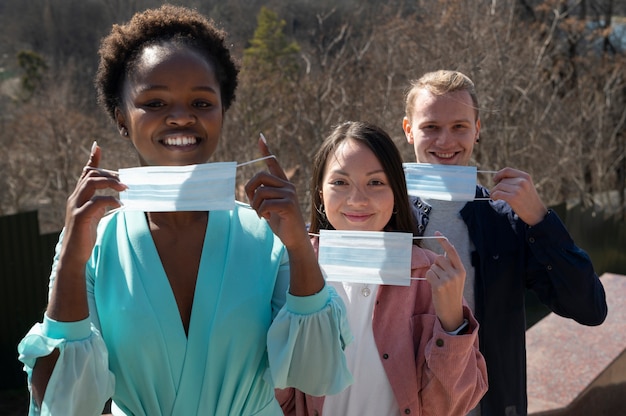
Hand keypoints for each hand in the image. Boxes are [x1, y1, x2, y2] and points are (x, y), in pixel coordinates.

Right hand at [60, 143, 126, 265]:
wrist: (73, 254)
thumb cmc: (85, 235)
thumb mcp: (93, 215)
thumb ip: (100, 204)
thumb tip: (115, 197)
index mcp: (78, 196)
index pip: (85, 173)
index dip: (92, 160)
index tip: (97, 146)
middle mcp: (75, 198)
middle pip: (90, 175)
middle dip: (109, 174)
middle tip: (125, 182)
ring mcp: (76, 207)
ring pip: (91, 184)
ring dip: (111, 183)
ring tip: (125, 188)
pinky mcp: (80, 218)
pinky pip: (96, 203)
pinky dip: (110, 201)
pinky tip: (120, 205)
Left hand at [244, 135, 308, 250]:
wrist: (294, 238)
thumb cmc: (281, 223)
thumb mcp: (270, 206)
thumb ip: (263, 196)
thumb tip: (251, 188)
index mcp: (284, 184)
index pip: (273, 163)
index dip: (266, 150)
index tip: (260, 138)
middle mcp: (288, 186)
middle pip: (260, 176)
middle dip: (250, 189)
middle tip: (252, 202)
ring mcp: (289, 195)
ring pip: (260, 192)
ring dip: (255, 205)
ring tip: (261, 213)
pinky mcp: (288, 205)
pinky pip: (265, 204)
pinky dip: (260, 212)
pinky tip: (266, 217)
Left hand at [426, 232, 464, 331]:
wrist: (452, 312)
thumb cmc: (452, 293)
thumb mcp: (457, 279)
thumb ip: (452, 266)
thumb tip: (446, 250)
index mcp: (462, 270)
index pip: (452, 252)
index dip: (444, 241)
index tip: (437, 233)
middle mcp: (456, 273)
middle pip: (439, 259)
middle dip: (436, 265)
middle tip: (440, 276)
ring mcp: (448, 279)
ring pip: (433, 267)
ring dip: (432, 274)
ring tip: (438, 283)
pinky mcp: (439, 285)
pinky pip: (429, 274)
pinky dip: (428, 278)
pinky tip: (434, 286)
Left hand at [491, 167, 547, 225]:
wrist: (537, 214)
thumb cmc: (529, 201)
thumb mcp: (526, 186)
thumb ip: (515, 181)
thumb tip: (498, 179)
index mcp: (526, 176)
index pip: (507, 170)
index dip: (499, 174)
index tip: (495, 180)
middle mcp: (522, 182)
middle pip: (502, 180)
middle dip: (497, 187)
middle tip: (497, 193)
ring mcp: (518, 190)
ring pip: (498, 187)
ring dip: (494, 192)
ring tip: (496, 197)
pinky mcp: (513, 198)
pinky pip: (497, 194)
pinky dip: (494, 196)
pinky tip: (495, 199)